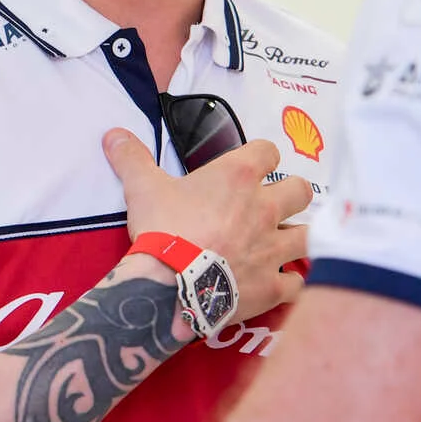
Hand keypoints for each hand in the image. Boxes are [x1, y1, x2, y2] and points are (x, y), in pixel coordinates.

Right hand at [104, 130, 312, 323]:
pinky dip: (291, 282)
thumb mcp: (142, 188)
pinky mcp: (272, 286)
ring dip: (296, 237)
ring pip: (307, 235)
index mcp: (238, 177)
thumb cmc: (161, 231)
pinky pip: (297, 282)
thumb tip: (113, 134)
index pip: (268, 150)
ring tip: (282, 242)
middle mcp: (264, 208)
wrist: (168, 287)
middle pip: (301, 190)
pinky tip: (281, 282)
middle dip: (291, 194)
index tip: (251, 165)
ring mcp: (272, 249)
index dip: (261, 156)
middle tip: (273, 204)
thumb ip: (132, 158)